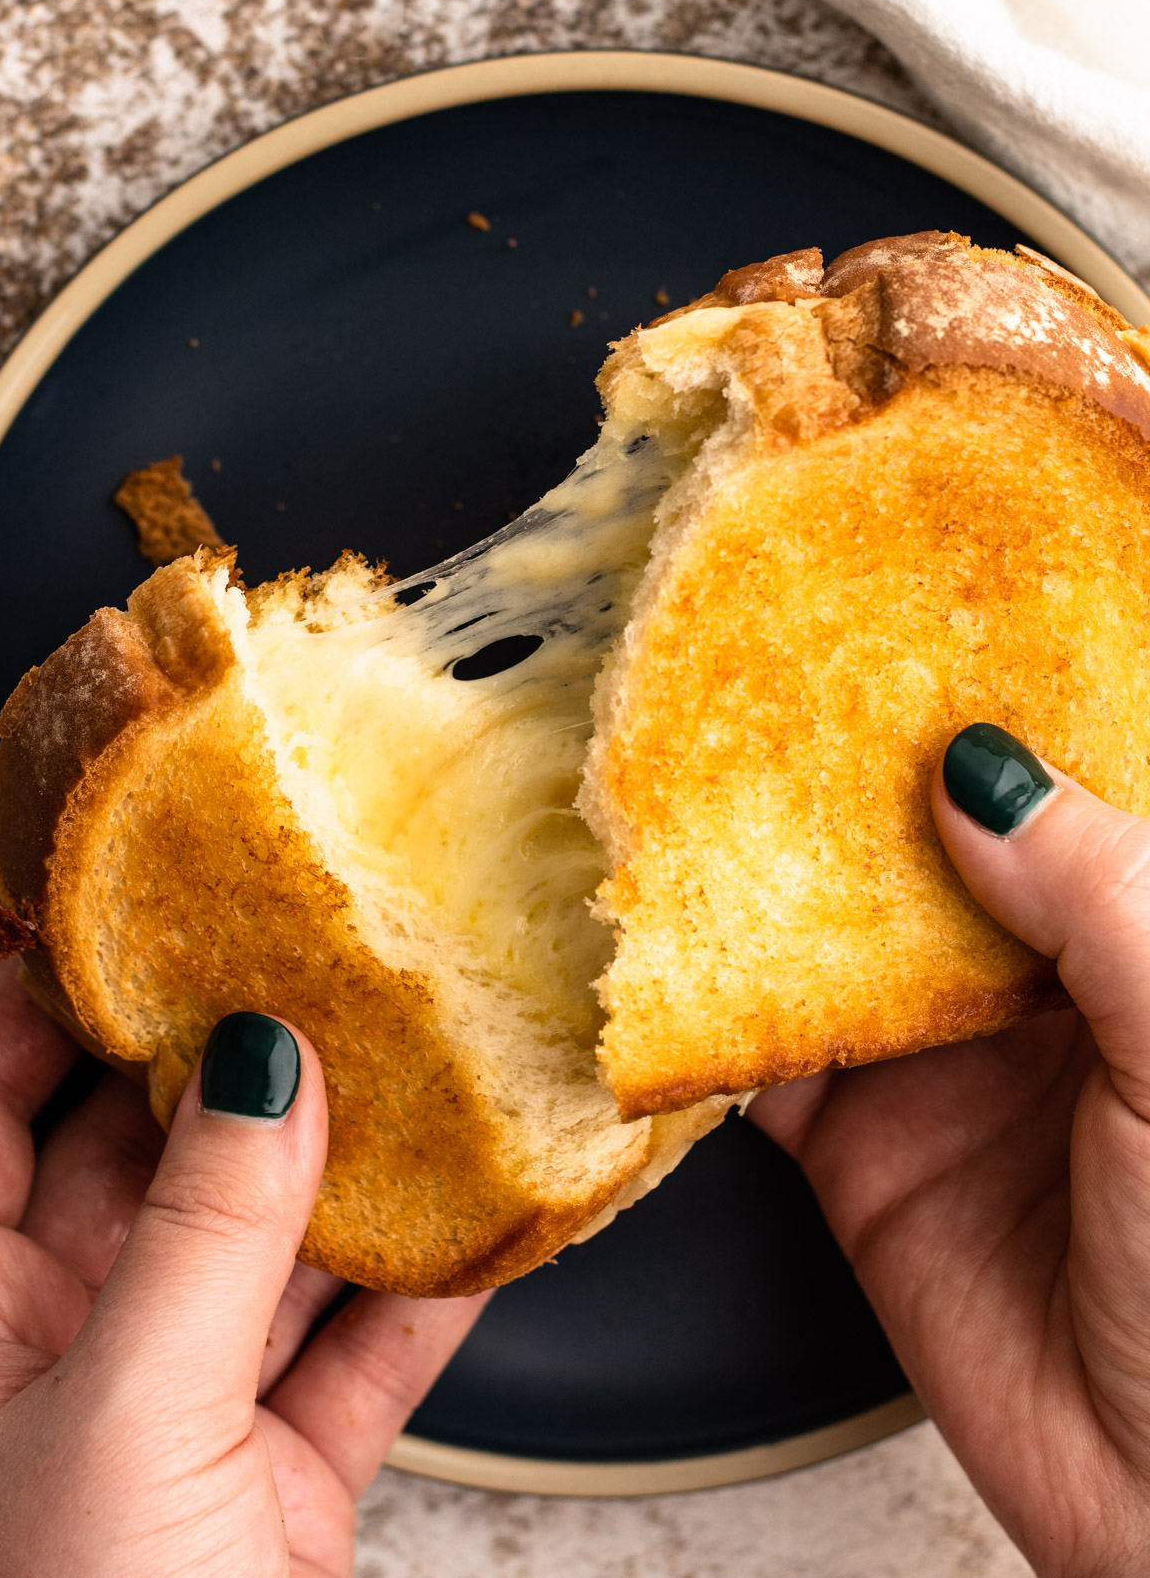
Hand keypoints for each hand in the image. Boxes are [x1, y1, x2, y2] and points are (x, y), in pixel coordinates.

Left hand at [0, 965, 487, 1575]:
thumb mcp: (126, 1426)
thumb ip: (204, 1234)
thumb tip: (264, 1067)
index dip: (45, 1009)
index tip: (141, 918)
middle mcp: (55, 1361)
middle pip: (139, 1165)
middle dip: (228, 1071)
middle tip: (308, 973)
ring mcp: (174, 1422)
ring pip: (262, 1253)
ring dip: (345, 1174)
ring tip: (416, 1068)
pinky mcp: (278, 1485)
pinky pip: (357, 1355)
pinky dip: (422, 1293)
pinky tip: (474, 1218)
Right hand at [748, 726, 1149, 1575]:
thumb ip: (1103, 900)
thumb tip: (982, 770)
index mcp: (1139, 941)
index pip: (1057, 794)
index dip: (999, 706)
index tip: (920, 618)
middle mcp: (1035, 987)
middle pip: (922, 849)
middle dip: (850, 776)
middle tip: (769, 681)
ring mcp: (938, 1066)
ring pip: (828, 938)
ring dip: (762, 880)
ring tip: (692, 787)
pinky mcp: (855, 1150)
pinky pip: (759, 1061)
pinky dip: (702, 1015)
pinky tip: (664, 954)